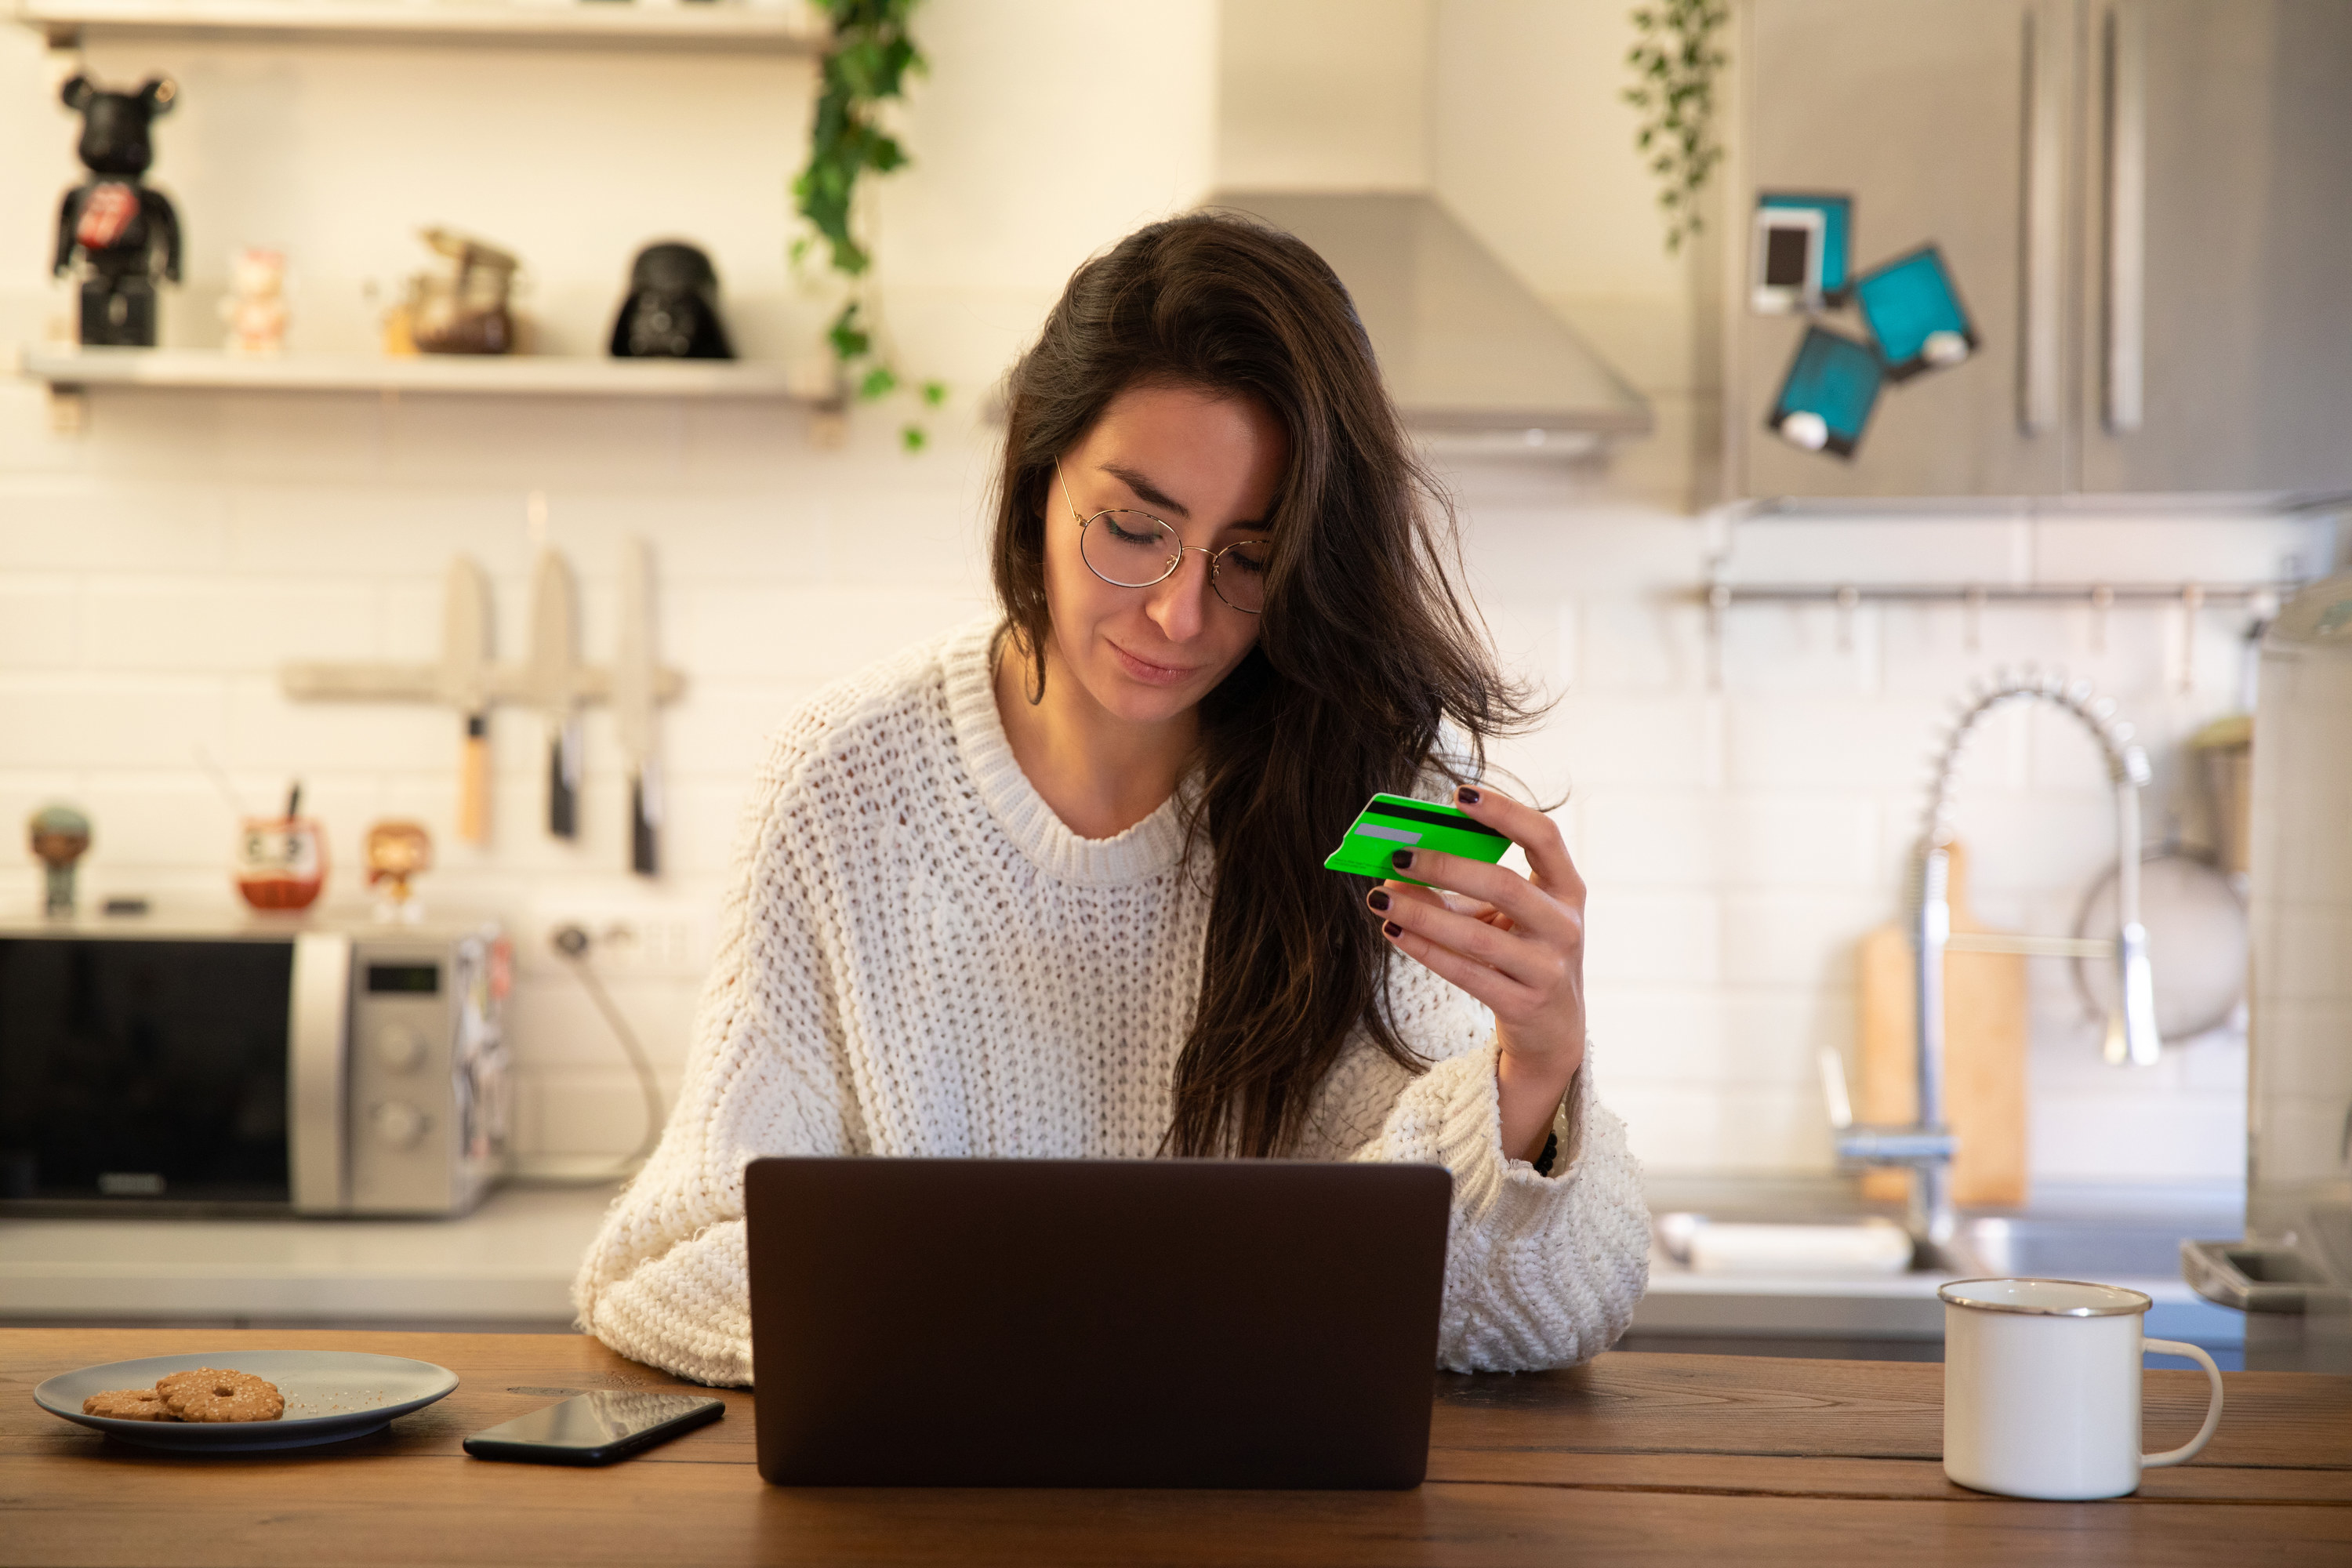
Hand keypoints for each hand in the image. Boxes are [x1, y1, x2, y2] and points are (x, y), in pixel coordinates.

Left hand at [1366, 785, 1586, 1163]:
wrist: (1554, 1033)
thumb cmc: (1524, 956)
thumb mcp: (1508, 918)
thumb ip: (1463, 892)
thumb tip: (1398, 873)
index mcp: (1567, 889)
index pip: (1544, 837)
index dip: (1504, 812)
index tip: (1458, 794)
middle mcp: (1565, 926)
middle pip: (1503, 884)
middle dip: (1445, 866)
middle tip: (1399, 856)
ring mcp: (1548, 969)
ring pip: (1477, 935)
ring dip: (1421, 913)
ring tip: (1380, 897)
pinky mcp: (1524, 1005)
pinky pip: (1466, 973)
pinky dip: (1425, 949)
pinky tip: (1393, 932)